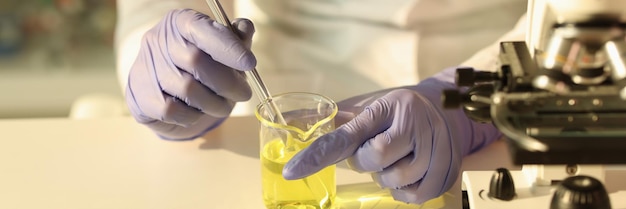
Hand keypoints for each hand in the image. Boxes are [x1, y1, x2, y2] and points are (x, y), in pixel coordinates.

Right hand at [125, 9, 255, 139]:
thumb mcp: (221, 49)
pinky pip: (171, 110)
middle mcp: (158, 40)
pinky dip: (192, 116)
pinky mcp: (139, 96)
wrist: (166, 94)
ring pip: (186, 88)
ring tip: (224, 105)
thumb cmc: (200, 68)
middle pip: (196, 61)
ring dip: (214, 103)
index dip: (228, 47)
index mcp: (180, 22)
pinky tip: (199, 112)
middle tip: (244, 94)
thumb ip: (235, 39)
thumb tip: (245, 28)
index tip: (249, 63)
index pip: (202, 29)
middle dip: (227, 82)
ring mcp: (145, 68)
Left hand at [282, 76, 500, 203]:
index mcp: (386, 107)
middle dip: (366, 161)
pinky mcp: (447, 168)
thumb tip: (286, 121)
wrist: (446, 107)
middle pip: (375, 159)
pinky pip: (416, 196)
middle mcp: (414, 122)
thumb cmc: (395, 110)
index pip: (346, 135)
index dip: (317, 155)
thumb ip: (330, 119)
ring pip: (396, 180)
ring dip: (386, 176)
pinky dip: (404, 191)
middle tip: (375, 148)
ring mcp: (436, 146)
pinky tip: (407, 172)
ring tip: (394, 158)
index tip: (291, 171)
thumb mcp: (365, 107)